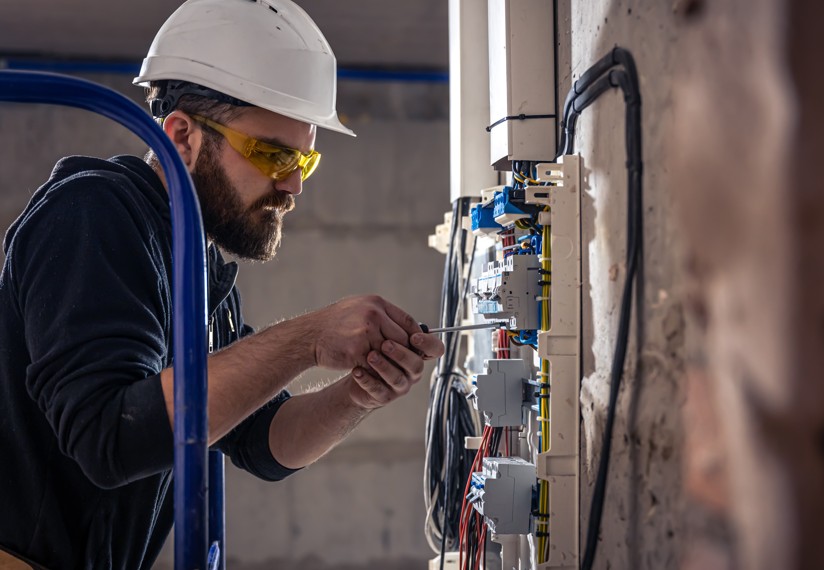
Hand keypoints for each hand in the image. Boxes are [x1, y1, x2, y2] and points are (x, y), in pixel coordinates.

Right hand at [303, 295, 437, 370]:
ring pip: (390, 353)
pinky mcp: (357, 350)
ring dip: (389, 362)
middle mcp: (373, 315)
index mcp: (376, 303)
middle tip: (402, 361)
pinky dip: (376, 370)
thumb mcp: (359, 309)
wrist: (309, 335)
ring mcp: (365, 332)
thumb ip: (382, 315)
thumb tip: (407, 327)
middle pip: (403, 339)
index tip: (417, 346)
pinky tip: (373, 372)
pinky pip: (375, 364)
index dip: (415, 336)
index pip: (407, 321)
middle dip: (403, 352)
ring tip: (387, 367)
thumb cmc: (334, 324)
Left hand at [345, 332, 444, 409]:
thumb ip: (394, 327)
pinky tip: (357, 370)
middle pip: (415, 364)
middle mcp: (412, 371)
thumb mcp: (384, 334)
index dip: (428, 344)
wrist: (355, 370)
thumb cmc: (374, 349)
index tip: (414, 337)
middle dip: (401, 354)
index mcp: (416, 354)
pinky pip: (377, 390)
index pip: (435, 349)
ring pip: (397, 378)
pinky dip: (367, 379)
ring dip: (384, 366)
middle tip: (386, 344)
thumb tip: (394, 314)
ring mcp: (399, 386)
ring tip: (370, 355)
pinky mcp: (383, 396)